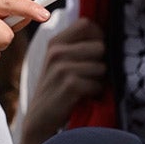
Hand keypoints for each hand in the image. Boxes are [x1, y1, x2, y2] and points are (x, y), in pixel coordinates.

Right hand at [15, 18, 105, 143]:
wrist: (39, 119)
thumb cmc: (55, 89)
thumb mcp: (59, 62)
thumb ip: (76, 46)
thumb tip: (104, 37)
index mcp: (55, 42)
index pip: (87, 24)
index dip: (98, 36)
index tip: (95, 51)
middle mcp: (57, 52)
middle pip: (99, 46)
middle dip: (100, 62)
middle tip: (87, 75)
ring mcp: (62, 68)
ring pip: (101, 67)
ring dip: (98, 80)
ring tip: (82, 87)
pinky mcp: (70, 85)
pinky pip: (98, 85)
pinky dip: (94, 93)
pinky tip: (81, 97)